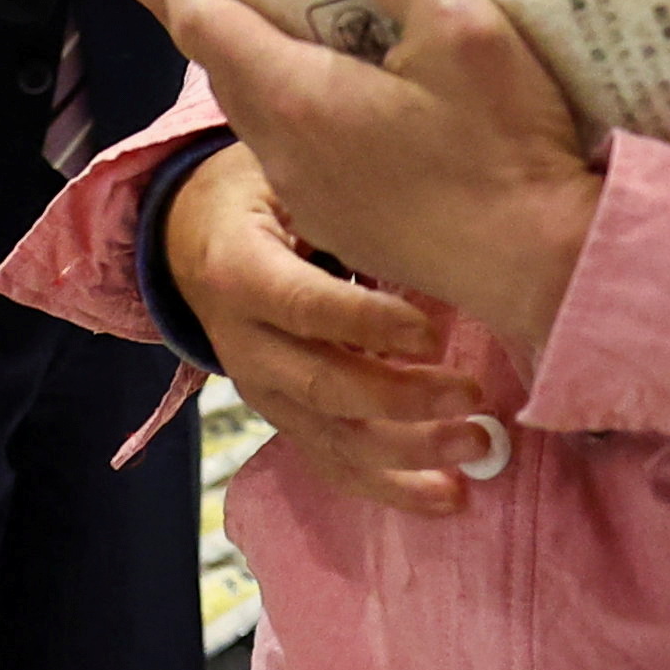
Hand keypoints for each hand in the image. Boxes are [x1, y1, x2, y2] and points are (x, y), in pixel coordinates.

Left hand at [155, 0, 602, 362]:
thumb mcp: (460, 28)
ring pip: (253, 113)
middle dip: (214, 11)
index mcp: (298, 96)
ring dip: (253, 61)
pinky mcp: (340, 222)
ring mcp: (309, 195)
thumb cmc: (504, 145)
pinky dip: (289, 105)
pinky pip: (288, 150)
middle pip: (220, 68)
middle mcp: (285, 151)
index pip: (203, 23)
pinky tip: (339, 90)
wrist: (539, 262)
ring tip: (287, 17)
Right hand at [163, 145, 496, 519]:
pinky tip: (446, 497)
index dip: (365, 323)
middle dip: (401, 400)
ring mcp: (262, 391)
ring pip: (331, 438)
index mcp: (239, 271)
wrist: (193, 238)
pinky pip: (333, 463)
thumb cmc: (259, 193)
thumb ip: (338, 194)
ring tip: (476, 450)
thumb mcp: (282, 173)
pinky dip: (391, 485)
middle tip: (472, 398)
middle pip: (322, 385)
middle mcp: (244, 343)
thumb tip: (435, 200)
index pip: (303, 305)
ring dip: (408, 454)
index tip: (430, 332)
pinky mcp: (284, 418)